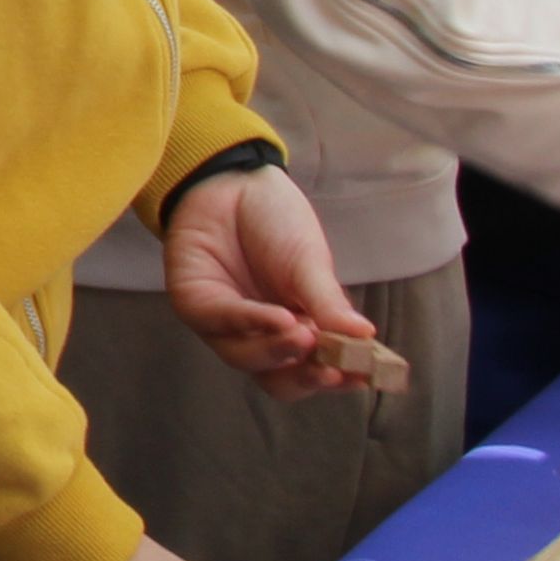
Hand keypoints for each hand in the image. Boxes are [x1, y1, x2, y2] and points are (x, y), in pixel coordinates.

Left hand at [161, 163, 371, 395]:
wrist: (235, 180)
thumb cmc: (277, 224)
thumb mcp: (311, 264)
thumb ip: (330, 304)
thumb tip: (365, 338)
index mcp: (294, 330)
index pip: (312, 371)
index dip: (334, 380)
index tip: (361, 377)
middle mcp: (258, 335)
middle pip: (278, 378)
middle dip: (304, 376)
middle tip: (329, 368)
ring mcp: (224, 323)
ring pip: (246, 358)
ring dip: (278, 351)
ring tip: (305, 335)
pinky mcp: (194, 302)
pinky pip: (219, 322)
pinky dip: (250, 322)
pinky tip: (279, 317)